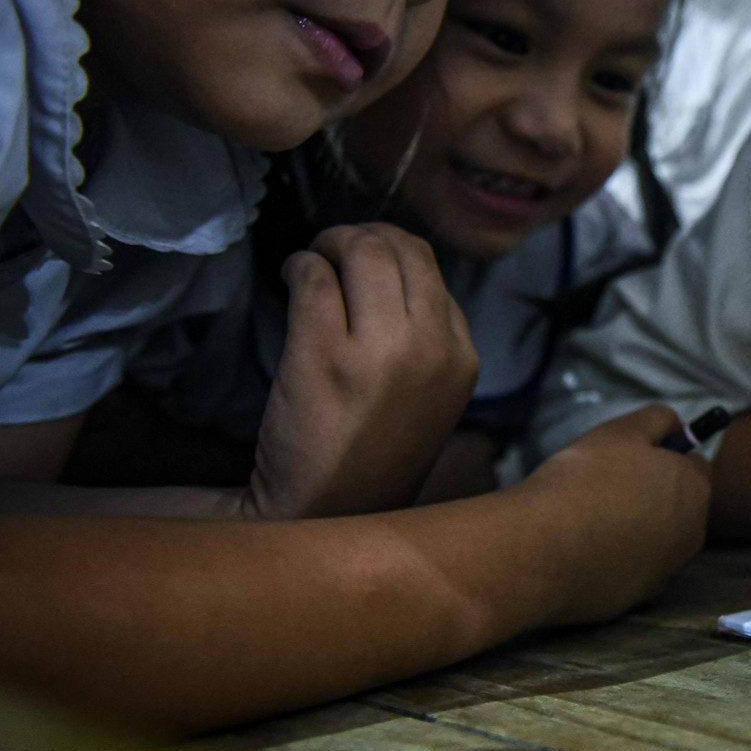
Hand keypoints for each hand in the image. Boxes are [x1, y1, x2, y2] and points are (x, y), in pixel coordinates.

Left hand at [244, 224, 478, 519]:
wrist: (325, 515)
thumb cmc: (375, 456)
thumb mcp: (431, 396)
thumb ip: (427, 339)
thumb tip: (395, 269)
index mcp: (462, 359)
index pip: (435, 273)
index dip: (394, 255)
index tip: (364, 263)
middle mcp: (431, 348)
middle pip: (403, 249)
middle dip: (362, 236)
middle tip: (332, 249)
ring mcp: (379, 351)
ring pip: (363, 252)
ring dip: (330, 243)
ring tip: (311, 260)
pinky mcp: (324, 355)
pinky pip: (313, 278)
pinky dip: (297, 265)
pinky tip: (288, 278)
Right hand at [515, 405, 710, 624]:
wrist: (540, 551)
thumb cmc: (584, 481)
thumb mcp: (621, 431)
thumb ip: (657, 420)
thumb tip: (676, 426)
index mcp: (696, 492)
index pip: (694, 464)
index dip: (665, 454)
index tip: (632, 455)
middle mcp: (691, 537)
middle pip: (679, 505)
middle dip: (652, 493)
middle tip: (606, 484)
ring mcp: (664, 573)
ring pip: (656, 539)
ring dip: (634, 527)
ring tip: (589, 517)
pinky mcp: (634, 600)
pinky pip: (630, 569)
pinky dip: (614, 558)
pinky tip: (581, 550)